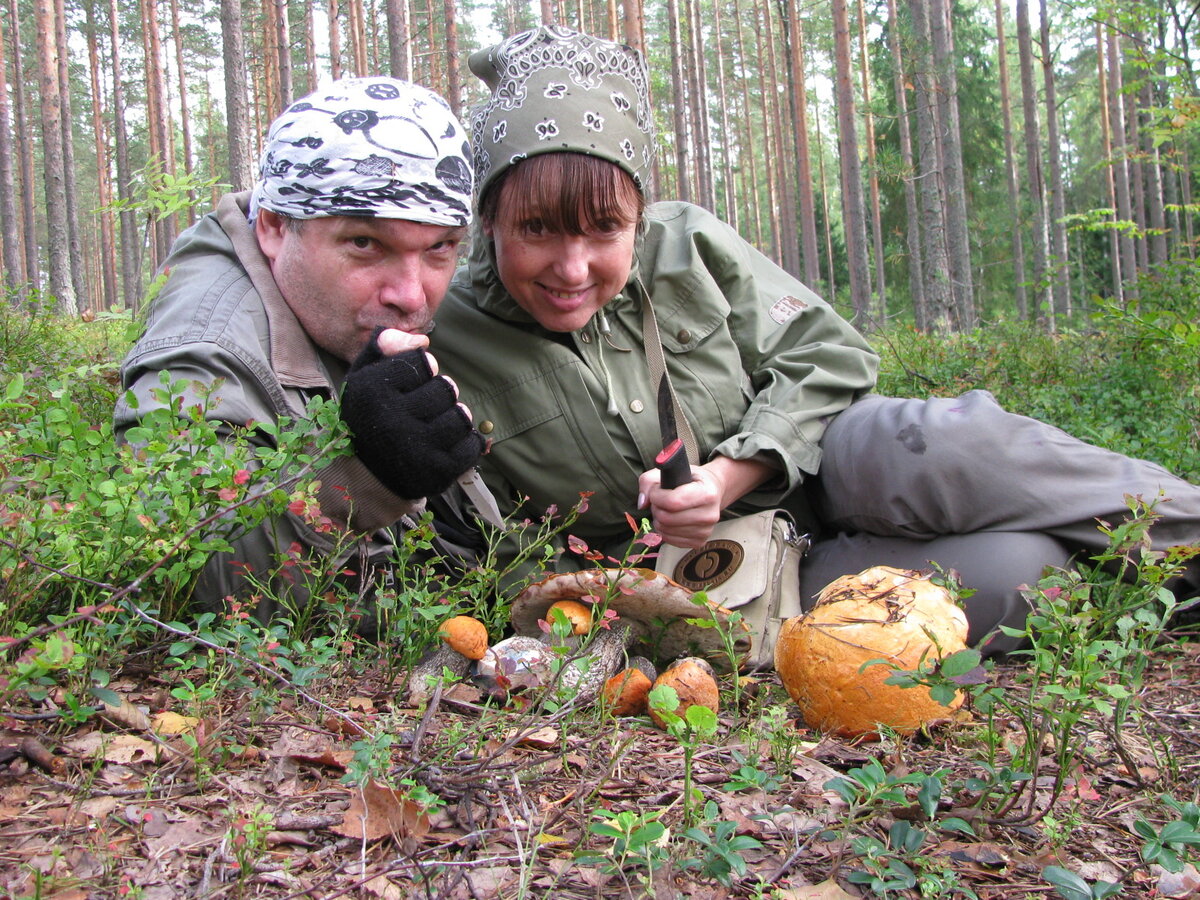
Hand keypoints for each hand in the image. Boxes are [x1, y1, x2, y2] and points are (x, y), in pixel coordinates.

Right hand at [340, 327, 483, 498]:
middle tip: (425, 407)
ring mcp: (416, 449)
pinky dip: (464, 442)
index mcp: (371, 391)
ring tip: (436, 424)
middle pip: (445, 388)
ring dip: (453, 417)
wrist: (365, 475)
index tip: (410, 385)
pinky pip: (471, 444)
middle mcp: (392, 420)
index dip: (421, 371)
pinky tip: (446, 443)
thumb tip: (422, 340)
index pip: (422, 361)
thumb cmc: (370, 417)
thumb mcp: (364, 376)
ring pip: (461, 415)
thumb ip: (385, 346)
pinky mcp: (437, 472)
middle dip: (439, 394)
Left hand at [637, 456, 777, 547]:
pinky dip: (666, 532)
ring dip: (659, 520)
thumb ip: (649, 481)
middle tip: (660, 499)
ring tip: (667, 508)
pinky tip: (672, 520)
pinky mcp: (700, 542)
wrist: (712, 490)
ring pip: (667, 531)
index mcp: (707, 493)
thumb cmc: (688, 478)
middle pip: (668, 518)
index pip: (673, 501)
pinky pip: (672, 542)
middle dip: (657, 508)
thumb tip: (642, 502)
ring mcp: (706, 530)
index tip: (657, 490)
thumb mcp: (670, 471)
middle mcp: (710, 514)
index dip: (657, 496)